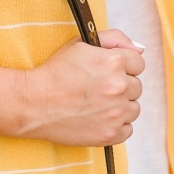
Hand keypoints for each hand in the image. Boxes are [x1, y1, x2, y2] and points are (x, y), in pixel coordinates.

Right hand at [0, 30, 144, 145]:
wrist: (33, 104)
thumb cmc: (54, 73)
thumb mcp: (81, 44)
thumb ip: (114, 39)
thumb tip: (139, 49)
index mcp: (114, 62)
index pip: (138, 64)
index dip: (124, 68)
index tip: (108, 73)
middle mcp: (119, 86)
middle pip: (136, 87)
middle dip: (121, 87)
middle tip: (98, 90)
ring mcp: (116, 112)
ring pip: (134, 109)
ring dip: (121, 107)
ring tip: (98, 106)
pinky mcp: (110, 134)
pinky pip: (128, 130)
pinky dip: (117, 127)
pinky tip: (99, 120)